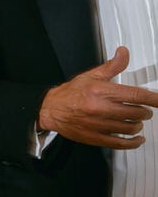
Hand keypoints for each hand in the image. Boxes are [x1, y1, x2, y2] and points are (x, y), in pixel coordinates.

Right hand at [38, 46, 157, 148]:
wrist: (50, 110)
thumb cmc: (70, 93)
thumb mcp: (91, 76)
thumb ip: (112, 66)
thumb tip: (123, 53)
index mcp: (101, 91)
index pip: (136, 95)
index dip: (154, 99)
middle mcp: (100, 108)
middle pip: (137, 112)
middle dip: (144, 111)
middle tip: (142, 110)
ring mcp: (99, 124)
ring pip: (131, 127)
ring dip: (138, 125)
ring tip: (136, 121)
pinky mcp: (96, 137)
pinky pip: (121, 143)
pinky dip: (133, 142)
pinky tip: (136, 139)